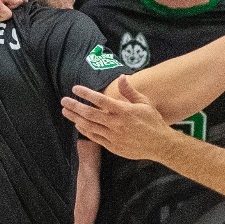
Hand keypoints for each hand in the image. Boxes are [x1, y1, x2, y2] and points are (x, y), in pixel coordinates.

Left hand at [61, 75, 180, 159]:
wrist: (160, 145)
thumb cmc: (153, 121)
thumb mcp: (144, 102)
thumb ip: (130, 91)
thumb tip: (121, 77)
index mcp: (123, 110)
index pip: (100, 100)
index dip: (86, 93)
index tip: (75, 88)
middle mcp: (116, 123)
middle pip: (90, 113)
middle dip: (75, 106)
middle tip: (64, 101)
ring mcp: (113, 136)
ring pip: (89, 126)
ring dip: (76, 118)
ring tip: (66, 112)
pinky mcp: (113, 146)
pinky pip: (95, 137)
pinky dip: (85, 131)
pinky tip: (78, 124)